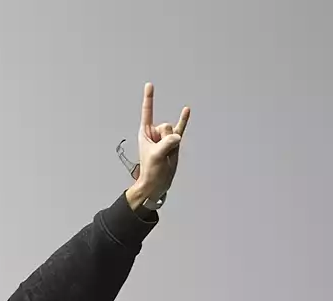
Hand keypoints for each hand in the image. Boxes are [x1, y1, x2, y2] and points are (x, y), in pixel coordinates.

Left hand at [127, 83, 189, 204]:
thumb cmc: (151, 170)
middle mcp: (155, 132)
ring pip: (174, 131)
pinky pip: (181, 128)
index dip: (149, 98)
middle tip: (161, 153)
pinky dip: (184, 120)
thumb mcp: (156, 156)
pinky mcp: (174, 142)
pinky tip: (186, 110)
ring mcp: (165, 137)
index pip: (147, 112)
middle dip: (166, 139)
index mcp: (145, 132)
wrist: (158, 184)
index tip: (149, 85)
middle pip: (166, 126)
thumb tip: (177, 136)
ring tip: (167, 156)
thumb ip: (166, 143)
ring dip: (173, 144)